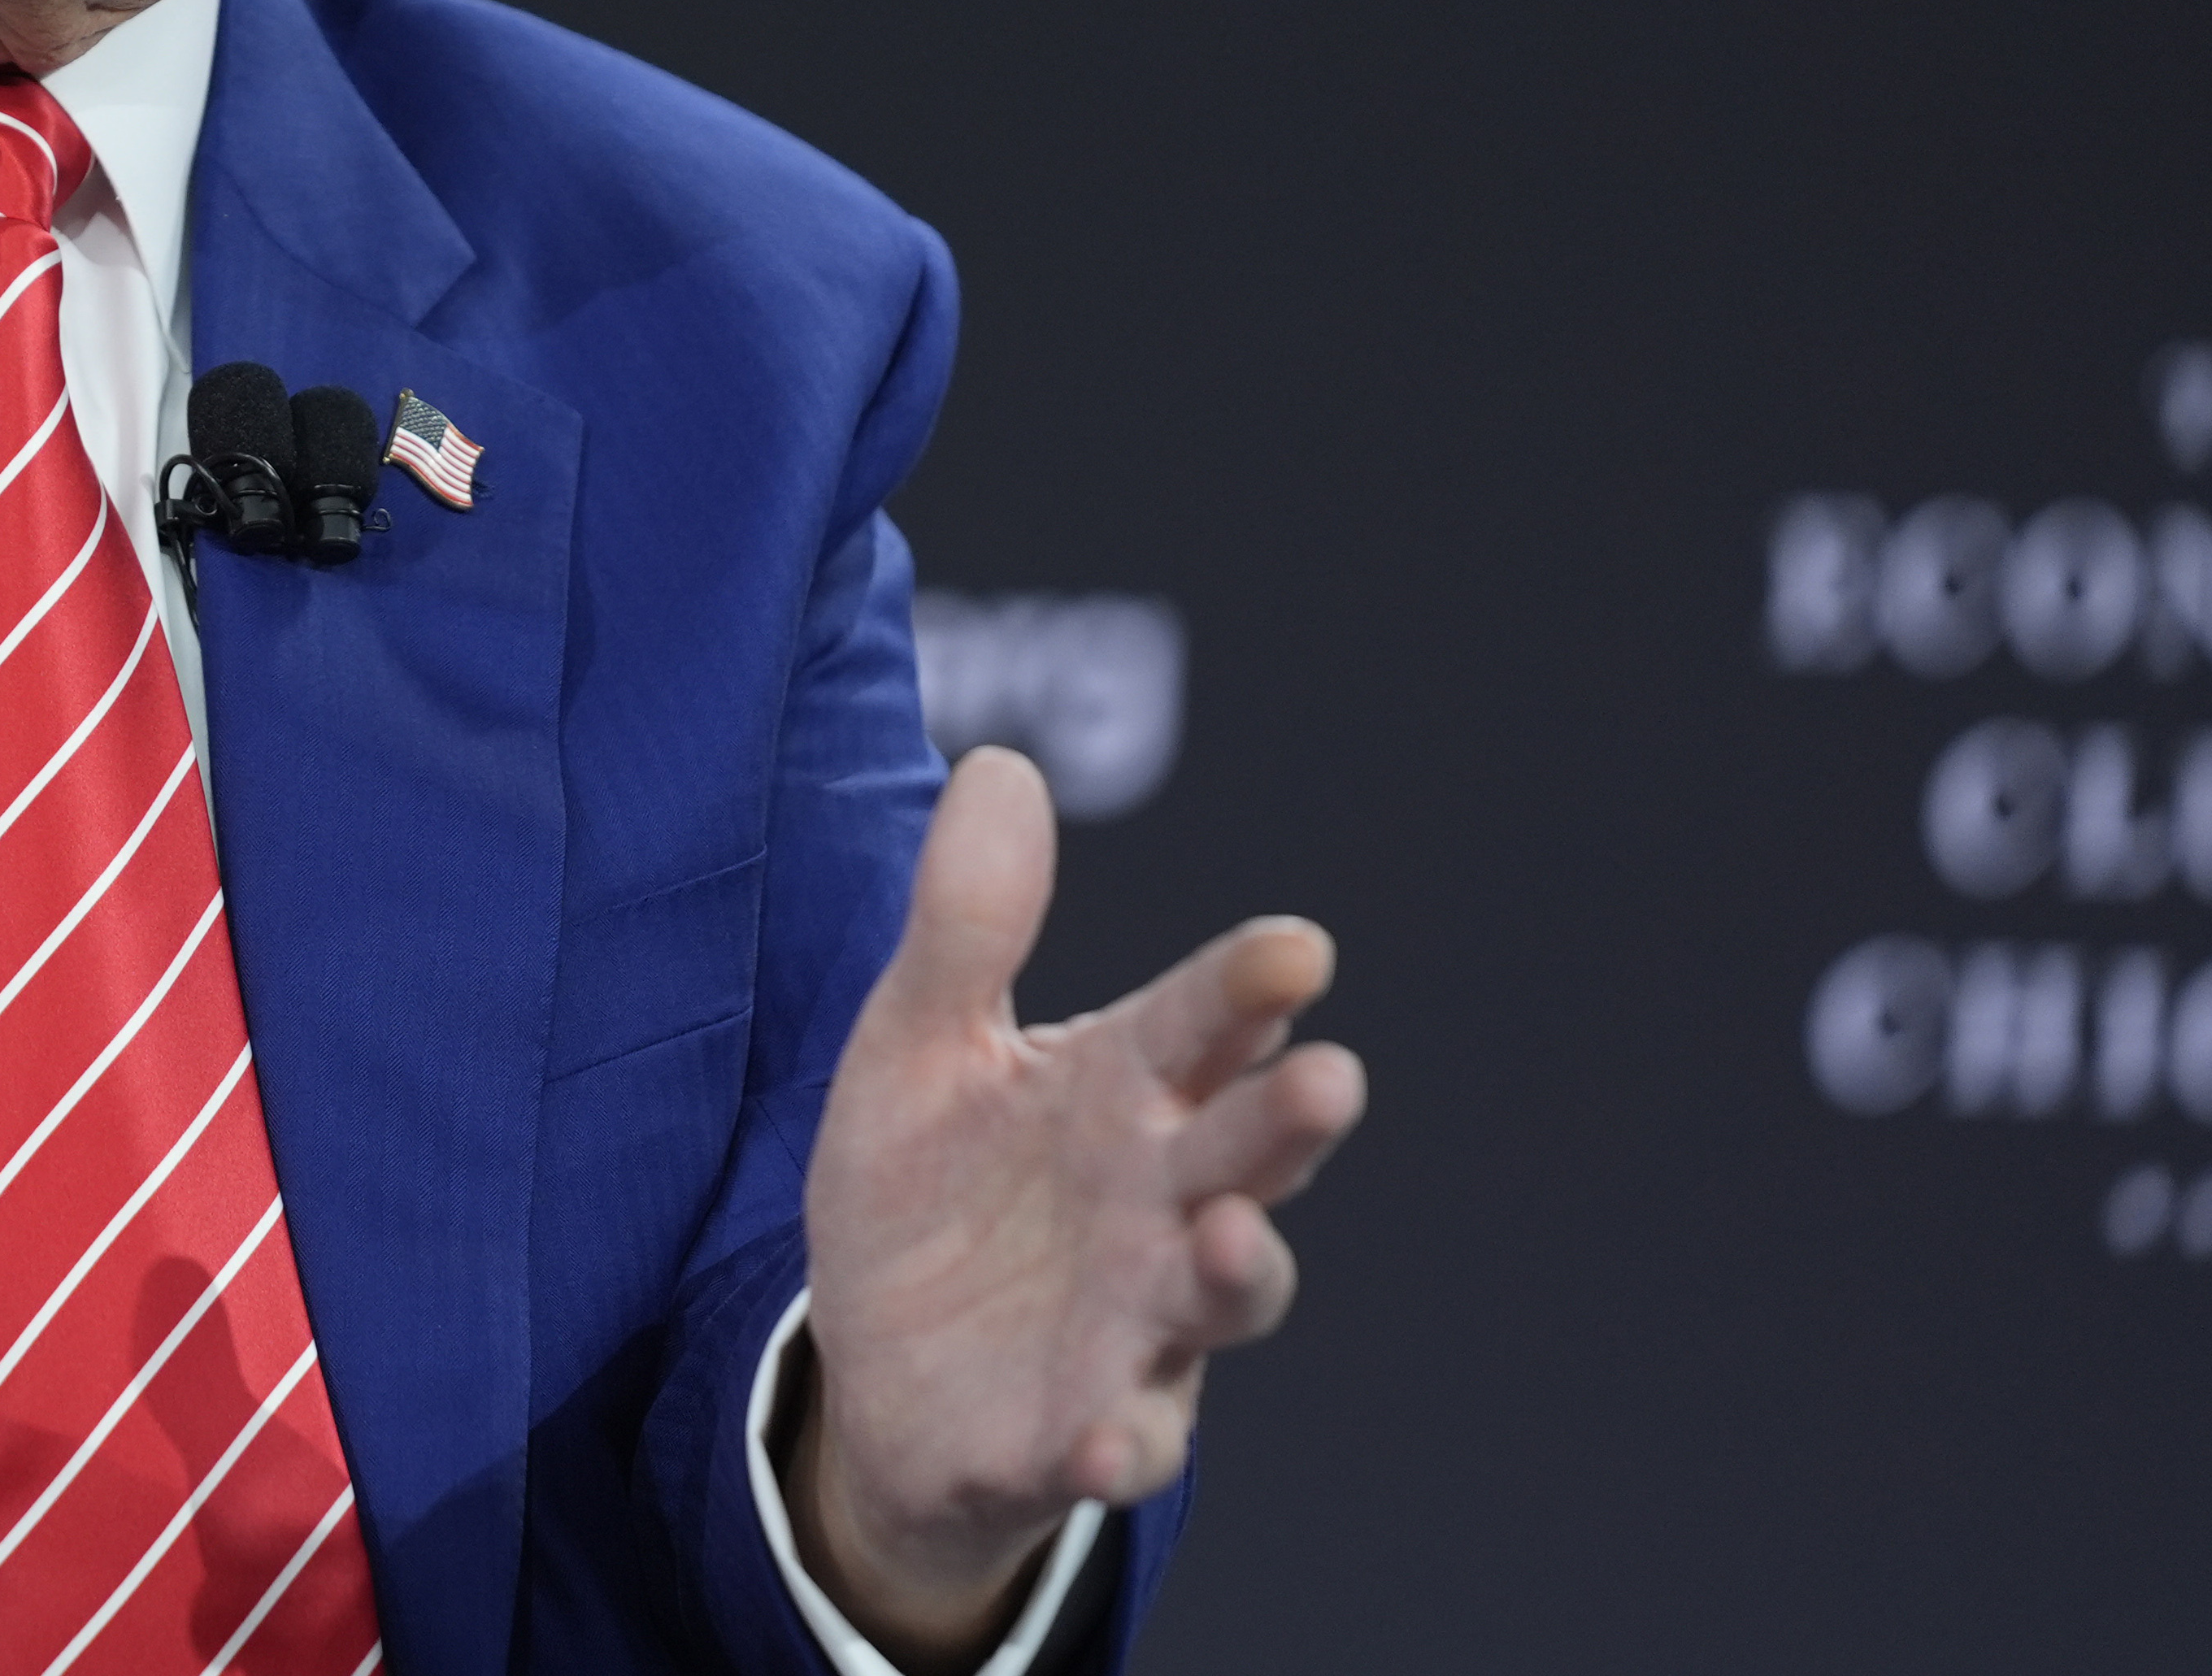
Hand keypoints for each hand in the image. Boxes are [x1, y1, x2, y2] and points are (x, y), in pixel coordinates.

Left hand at [788, 747, 1364, 1667]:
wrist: (883, 1364)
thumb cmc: (932, 1188)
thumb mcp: (920, 1045)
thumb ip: (969, 922)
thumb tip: (1000, 765)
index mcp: (1122, 1090)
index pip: (1199, 1023)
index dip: (1247, 986)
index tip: (1296, 949)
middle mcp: (1158, 1200)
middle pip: (1242, 1150)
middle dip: (1286, 1119)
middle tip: (1328, 1077)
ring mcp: (1139, 1319)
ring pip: (1220, 1295)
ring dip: (1242, 1270)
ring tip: (1231, 1238)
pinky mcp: (1088, 1427)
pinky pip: (1123, 1443)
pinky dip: (1121, 1445)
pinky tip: (1102, 1444)